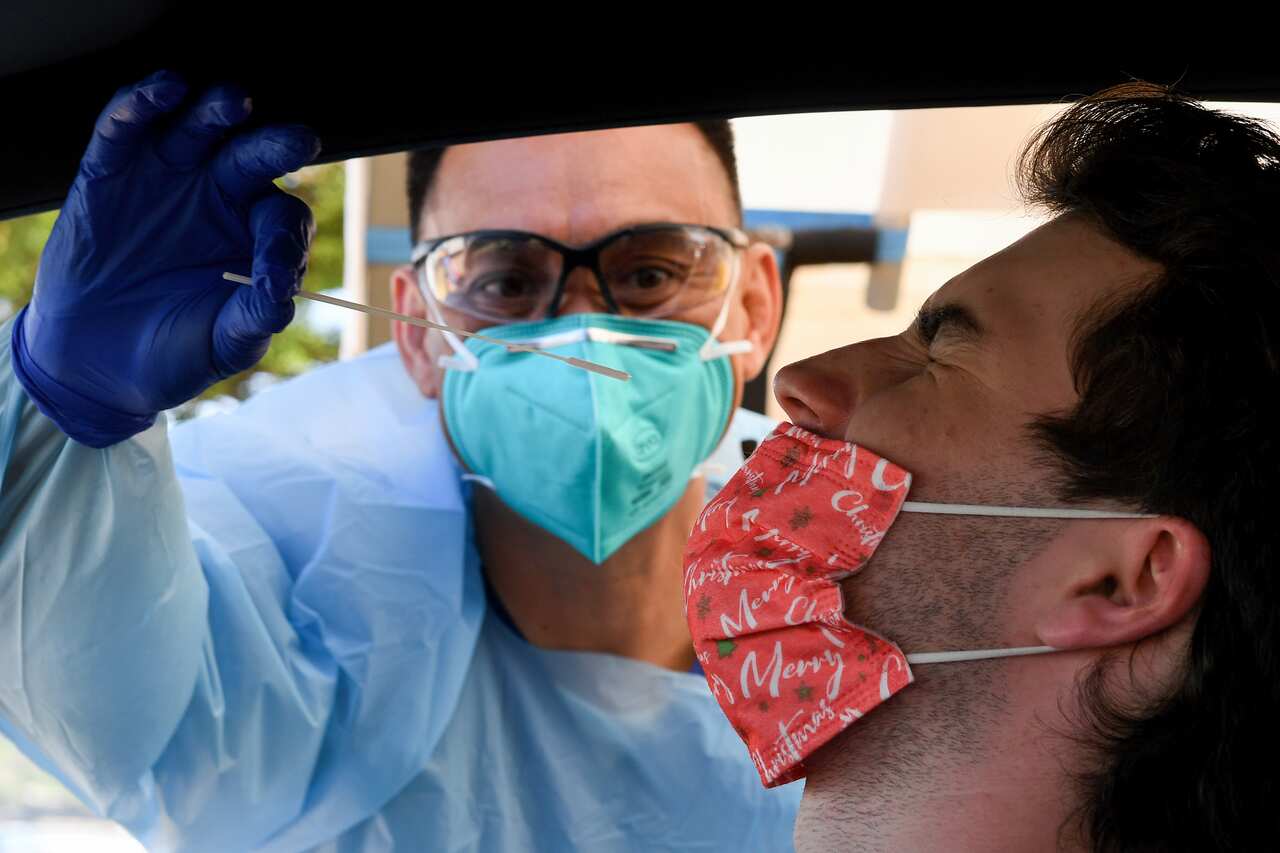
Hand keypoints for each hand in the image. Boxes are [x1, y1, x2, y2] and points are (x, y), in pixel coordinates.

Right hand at [11, 70, 319, 446]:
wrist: (95, 363)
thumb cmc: (174, 351)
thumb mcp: (222, 345)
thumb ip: (252, 319)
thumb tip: (282, 296)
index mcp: (257, 237)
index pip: (285, 221)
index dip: (286, 244)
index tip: (276, 278)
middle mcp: (221, 197)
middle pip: (256, 159)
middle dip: (278, 146)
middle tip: (301, 141)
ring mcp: (168, 179)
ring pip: (200, 130)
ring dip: (218, 110)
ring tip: (235, 103)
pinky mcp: (111, 171)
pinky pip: (127, 129)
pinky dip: (142, 104)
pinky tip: (165, 89)